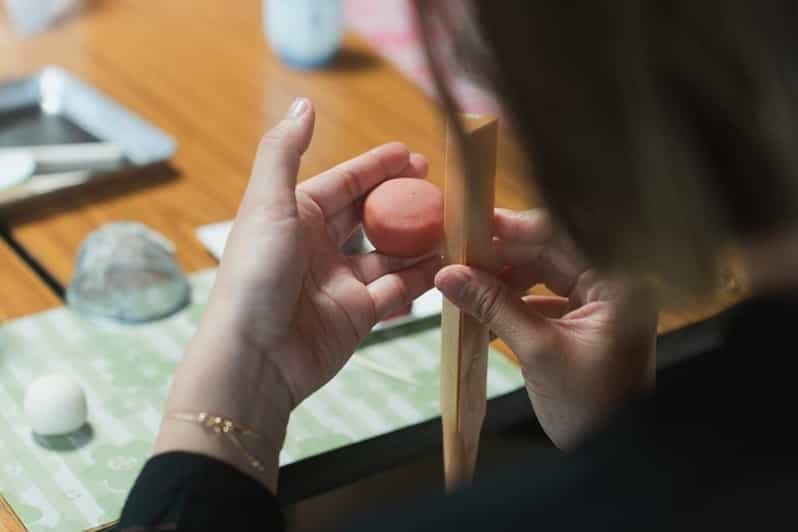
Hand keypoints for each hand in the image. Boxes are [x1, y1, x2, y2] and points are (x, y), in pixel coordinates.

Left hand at [155, 98, 439, 488]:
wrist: (255, 356)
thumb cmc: (256, 275)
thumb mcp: (268, 205)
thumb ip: (285, 152)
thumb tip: (303, 104)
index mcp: (297, 216)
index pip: (345, 183)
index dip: (378, 167)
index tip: (412, 154)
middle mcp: (320, 246)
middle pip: (372, 215)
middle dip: (404, 200)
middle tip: (439, 187)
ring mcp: (342, 282)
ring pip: (391, 253)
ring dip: (419, 239)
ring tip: (452, 224)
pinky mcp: (359, 314)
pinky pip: (398, 290)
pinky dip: (422, 278)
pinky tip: (445, 264)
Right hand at [435, 208, 656, 448]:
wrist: (613, 454)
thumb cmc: (591, 408)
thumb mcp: (538, 352)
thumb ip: (494, 306)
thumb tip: (449, 275)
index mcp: (618, 282)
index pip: (561, 235)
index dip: (513, 228)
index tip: (472, 228)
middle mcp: (614, 283)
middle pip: (550, 251)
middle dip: (503, 256)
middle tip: (460, 259)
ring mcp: (600, 301)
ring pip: (544, 272)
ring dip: (505, 280)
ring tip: (467, 286)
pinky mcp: (586, 320)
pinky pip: (545, 297)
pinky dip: (515, 302)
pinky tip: (485, 310)